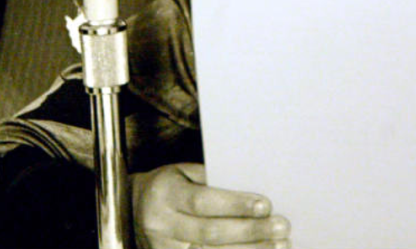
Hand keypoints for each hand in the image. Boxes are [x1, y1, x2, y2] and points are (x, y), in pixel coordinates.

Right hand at [132, 162, 289, 248]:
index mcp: (165, 194)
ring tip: (280, 246)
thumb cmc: (170, 186)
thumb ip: (214, 181)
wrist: (134, 208)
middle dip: (250, 232)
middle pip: (210, 233)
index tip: (266, 205)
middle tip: (281, 227)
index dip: (235, 205)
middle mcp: (161, 225)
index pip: (203, 202)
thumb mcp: (185, 173)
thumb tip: (255, 191)